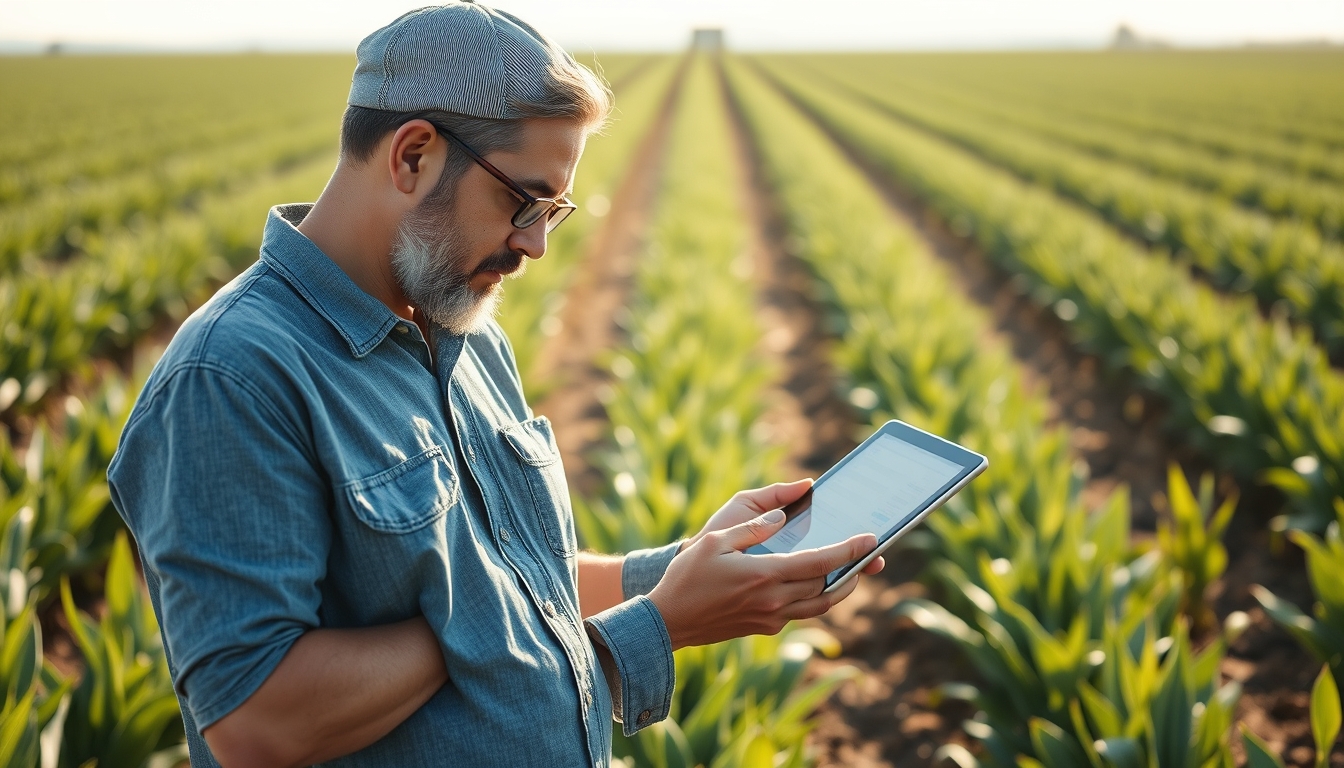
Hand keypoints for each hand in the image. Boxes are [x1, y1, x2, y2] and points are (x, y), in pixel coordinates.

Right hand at [648, 503, 879, 649]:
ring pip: (819, 605)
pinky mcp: (764, 627)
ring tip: (854, 574)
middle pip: (827, 586)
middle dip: (852, 570)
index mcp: (764, 575)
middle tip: (870, 555)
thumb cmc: (688, 576)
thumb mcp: (715, 540)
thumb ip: (753, 528)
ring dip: (841, 589)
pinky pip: (800, 612)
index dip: (850, 551)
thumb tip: (783, 518)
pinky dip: (815, 597)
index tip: (871, 540)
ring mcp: (770, 618)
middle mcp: (774, 601)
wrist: (668, 621)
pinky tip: (814, 584)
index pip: (820, 562)